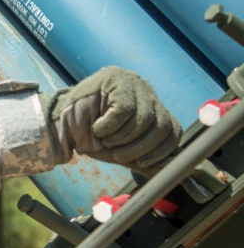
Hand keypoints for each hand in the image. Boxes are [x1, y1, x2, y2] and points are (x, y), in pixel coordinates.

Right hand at [40, 66, 181, 173]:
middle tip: (118, 153)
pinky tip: (97, 127)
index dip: (160, 150)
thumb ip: (153, 161)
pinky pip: (124, 109)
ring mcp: (130, 81)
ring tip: (105, 138)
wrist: (61, 129)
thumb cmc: (92, 140)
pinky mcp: (114, 78)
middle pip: (161, 123)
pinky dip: (110, 125)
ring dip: (122, 137)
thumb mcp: (126, 154)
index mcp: (150, 106)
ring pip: (143, 117)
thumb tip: (186, 169)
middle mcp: (144, 90)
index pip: (171, 127)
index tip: (142, 162)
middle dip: (140, 146)